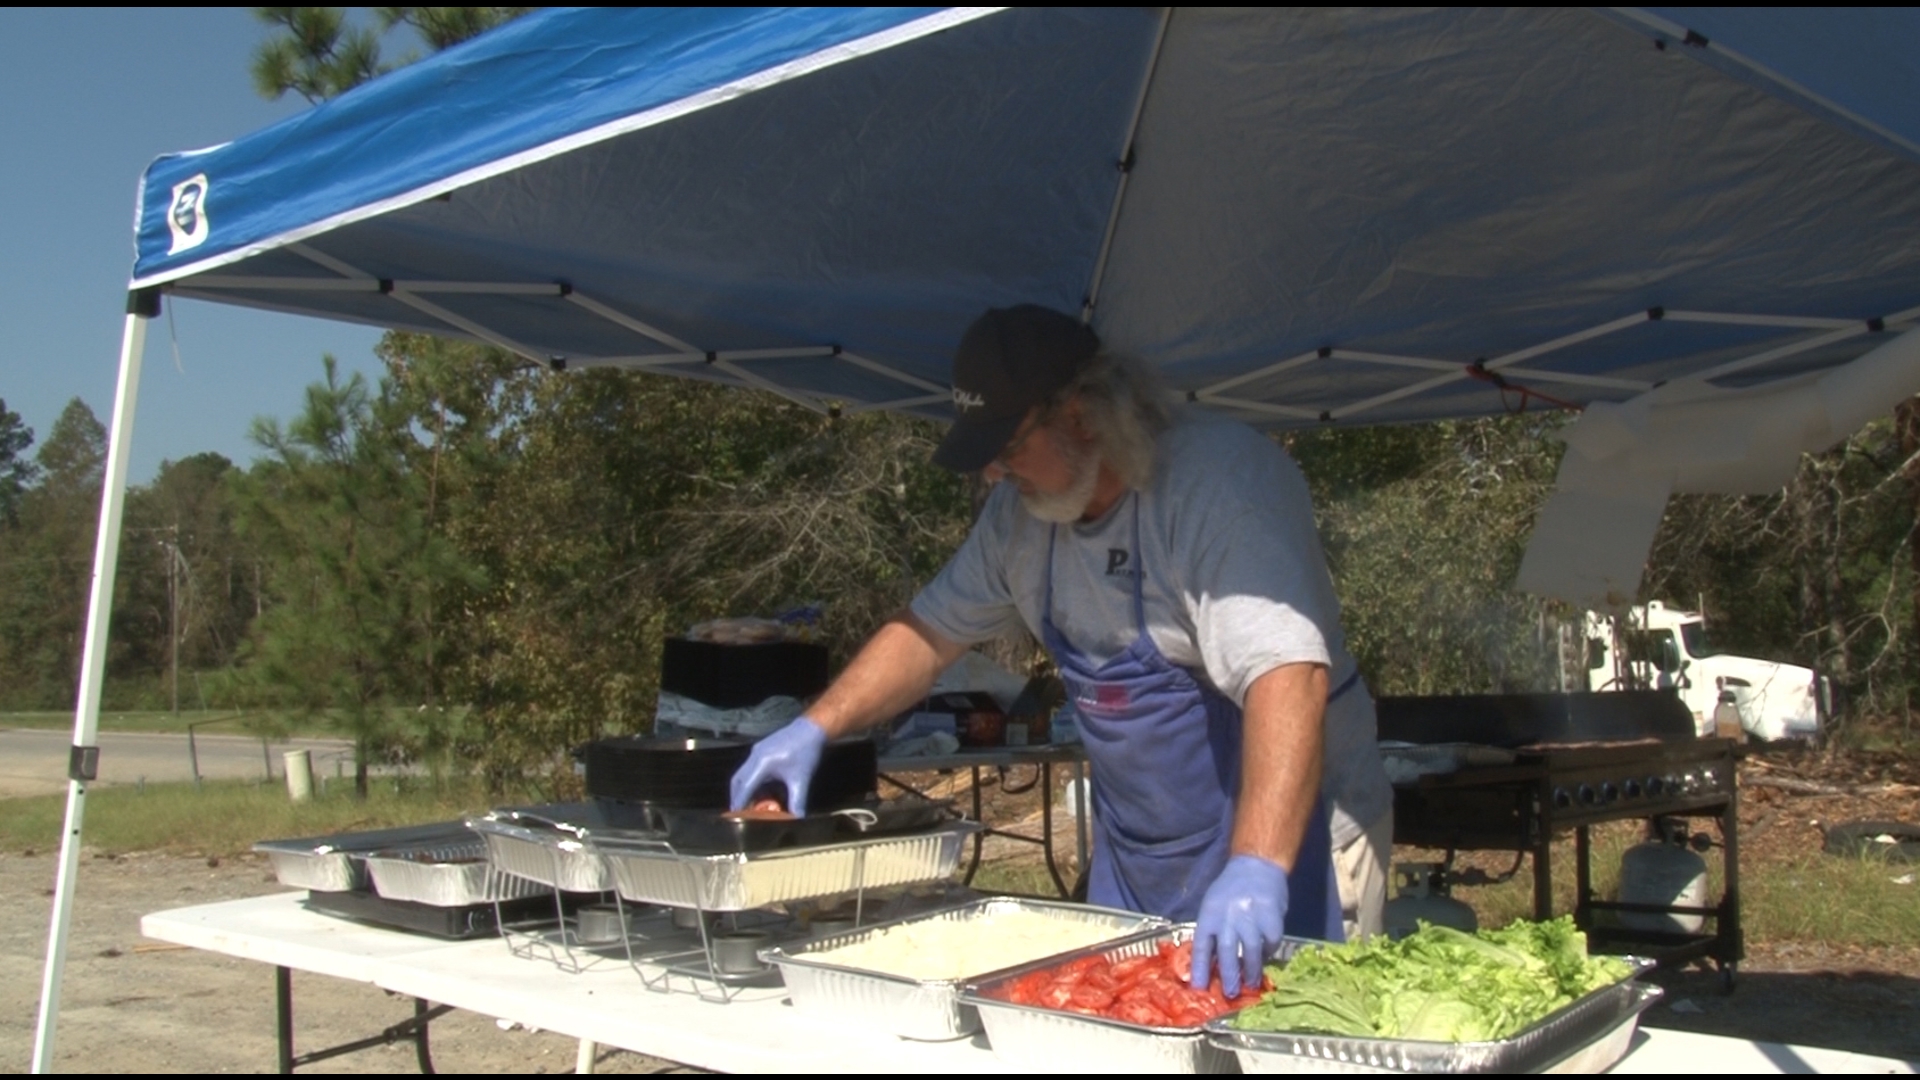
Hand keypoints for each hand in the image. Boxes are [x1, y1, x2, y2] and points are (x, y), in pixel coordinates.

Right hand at [728, 717, 827, 816]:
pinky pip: (749, 768)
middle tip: (738, 814)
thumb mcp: (801, 780)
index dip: (739, 803)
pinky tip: (758, 791)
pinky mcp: (761, 750)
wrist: (812, 730)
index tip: (735, 818)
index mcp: (762, 762)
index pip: (745, 788)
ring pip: (742, 774)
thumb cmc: (807, 752)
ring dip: (743, 790)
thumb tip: (797, 819)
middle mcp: (755, 755)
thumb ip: (797, 802)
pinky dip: (750, 781)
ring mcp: (757, 751)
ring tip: (747, 805)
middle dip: (737, 798)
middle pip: (738, 781)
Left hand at [1190, 853, 1289, 997]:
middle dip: (1228, 975)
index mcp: (1210, 913)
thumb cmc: (1230, 890)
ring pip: (1251, 951)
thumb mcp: (1213, 906)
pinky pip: (1270, 943)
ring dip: (1251, 971)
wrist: (1257, 866)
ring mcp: (1252, 917)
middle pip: (1227, 952)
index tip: (1198, 988)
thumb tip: (1210, 965)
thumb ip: (1212, 932)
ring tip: (1250, 984)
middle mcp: (1229, 916)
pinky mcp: (1272, 918)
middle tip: (1230, 993)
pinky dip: (1268, 953)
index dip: (1199, 968)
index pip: (1202, 945)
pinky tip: (1265, 956)